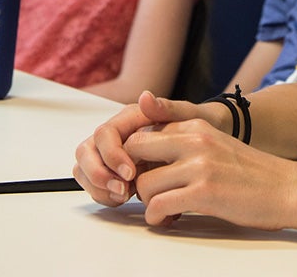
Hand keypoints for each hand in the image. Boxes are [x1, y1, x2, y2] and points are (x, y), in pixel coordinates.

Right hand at [73, 90, 205, 205]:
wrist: (212, 144)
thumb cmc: (202, 127)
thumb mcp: (192, 118)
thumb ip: (168, 108)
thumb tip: (145, 97)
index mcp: (131, 118)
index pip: (105, 134)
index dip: (112, 155)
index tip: (131, 174)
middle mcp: (118, 134)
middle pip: (86, 151)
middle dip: (98, 174)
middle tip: (122, 192)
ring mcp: (114, 153)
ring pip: (85, 168)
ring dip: (98, 186)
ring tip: (123, 197)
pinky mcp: (116, 172)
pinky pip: (96, 183)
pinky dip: (103, 194)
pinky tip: (123, 200)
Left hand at [125, 118, 296, 230]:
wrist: (287, 188)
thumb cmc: (252, 173)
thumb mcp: (216, 146)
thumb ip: (186, 146)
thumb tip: (152, 161)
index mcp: (197, 125)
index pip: (144, 133)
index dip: (136, 157)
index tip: (144, 174)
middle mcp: (195, 138)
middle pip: (135, 150)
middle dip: (134, 175)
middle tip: (146, 192)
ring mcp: (199, 165)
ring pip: (144, 183)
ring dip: (147, 202)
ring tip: (163, 210)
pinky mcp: (204, 192)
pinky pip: (158, 205)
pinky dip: (157, 217)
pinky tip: (168, 219)